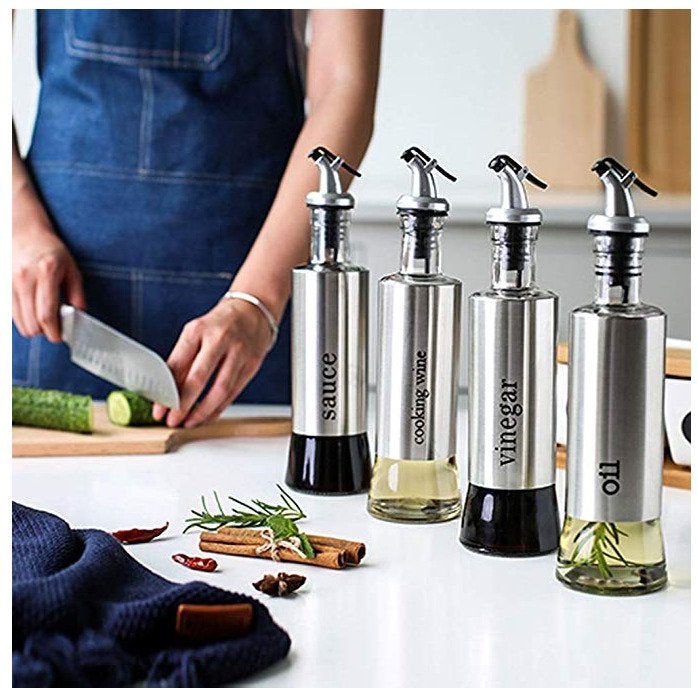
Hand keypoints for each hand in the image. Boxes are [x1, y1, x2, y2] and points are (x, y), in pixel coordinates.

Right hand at [12, 185, 85, 341]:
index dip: (54, 332)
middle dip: (45, 331)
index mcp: (46, 274)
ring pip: (20, 323)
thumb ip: (77, 293)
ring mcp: (9, 284)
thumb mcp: (71, 268)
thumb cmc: (50, 250)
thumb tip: (80, 315)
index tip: (60, 336)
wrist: (22, 233)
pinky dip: (23, 319)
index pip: (46, 315)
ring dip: (33, 327)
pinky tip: (32, 310)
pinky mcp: (2, 288)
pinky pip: (11, 315)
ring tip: (44, 317)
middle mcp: (24, 280)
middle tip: (56, 327)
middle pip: (31, 324)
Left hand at [153, 298, 274, 427]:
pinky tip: (208, 415)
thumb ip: (183, 358)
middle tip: (172, 421)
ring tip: (189, 423)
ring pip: (220, 390)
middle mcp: (219, 339)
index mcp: (198, 330)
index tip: (159, 410)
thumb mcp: (196, 333)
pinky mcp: (252, 365)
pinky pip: (234, 392)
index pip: (178, 364)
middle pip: (199, 378)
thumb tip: (167, 390)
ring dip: (203, 411)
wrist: (254, 311)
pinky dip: (219, 408)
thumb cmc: (220, 323)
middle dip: (183, 404)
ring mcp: (239, 352)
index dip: (166, 391)